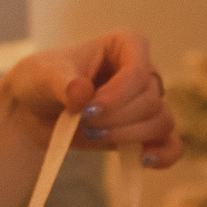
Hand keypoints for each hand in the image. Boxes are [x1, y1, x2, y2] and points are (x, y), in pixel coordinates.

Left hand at [0, 30, 178, 166]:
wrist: (35, 108)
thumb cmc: (43, 80)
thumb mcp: (45, 75)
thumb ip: (63, 83)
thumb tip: (82, 92)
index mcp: (126, 46)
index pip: (139, 71)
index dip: (117, 95)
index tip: (86, 110)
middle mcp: (143, 72)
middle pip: (150, 101)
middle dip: (117, 119)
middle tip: (83, 124)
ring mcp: (147, 103)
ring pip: (160, 123)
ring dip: (128, 136)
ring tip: (92, 135)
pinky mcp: (144, 132)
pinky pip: (171, 145)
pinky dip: (164, 155)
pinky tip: (143, 161)